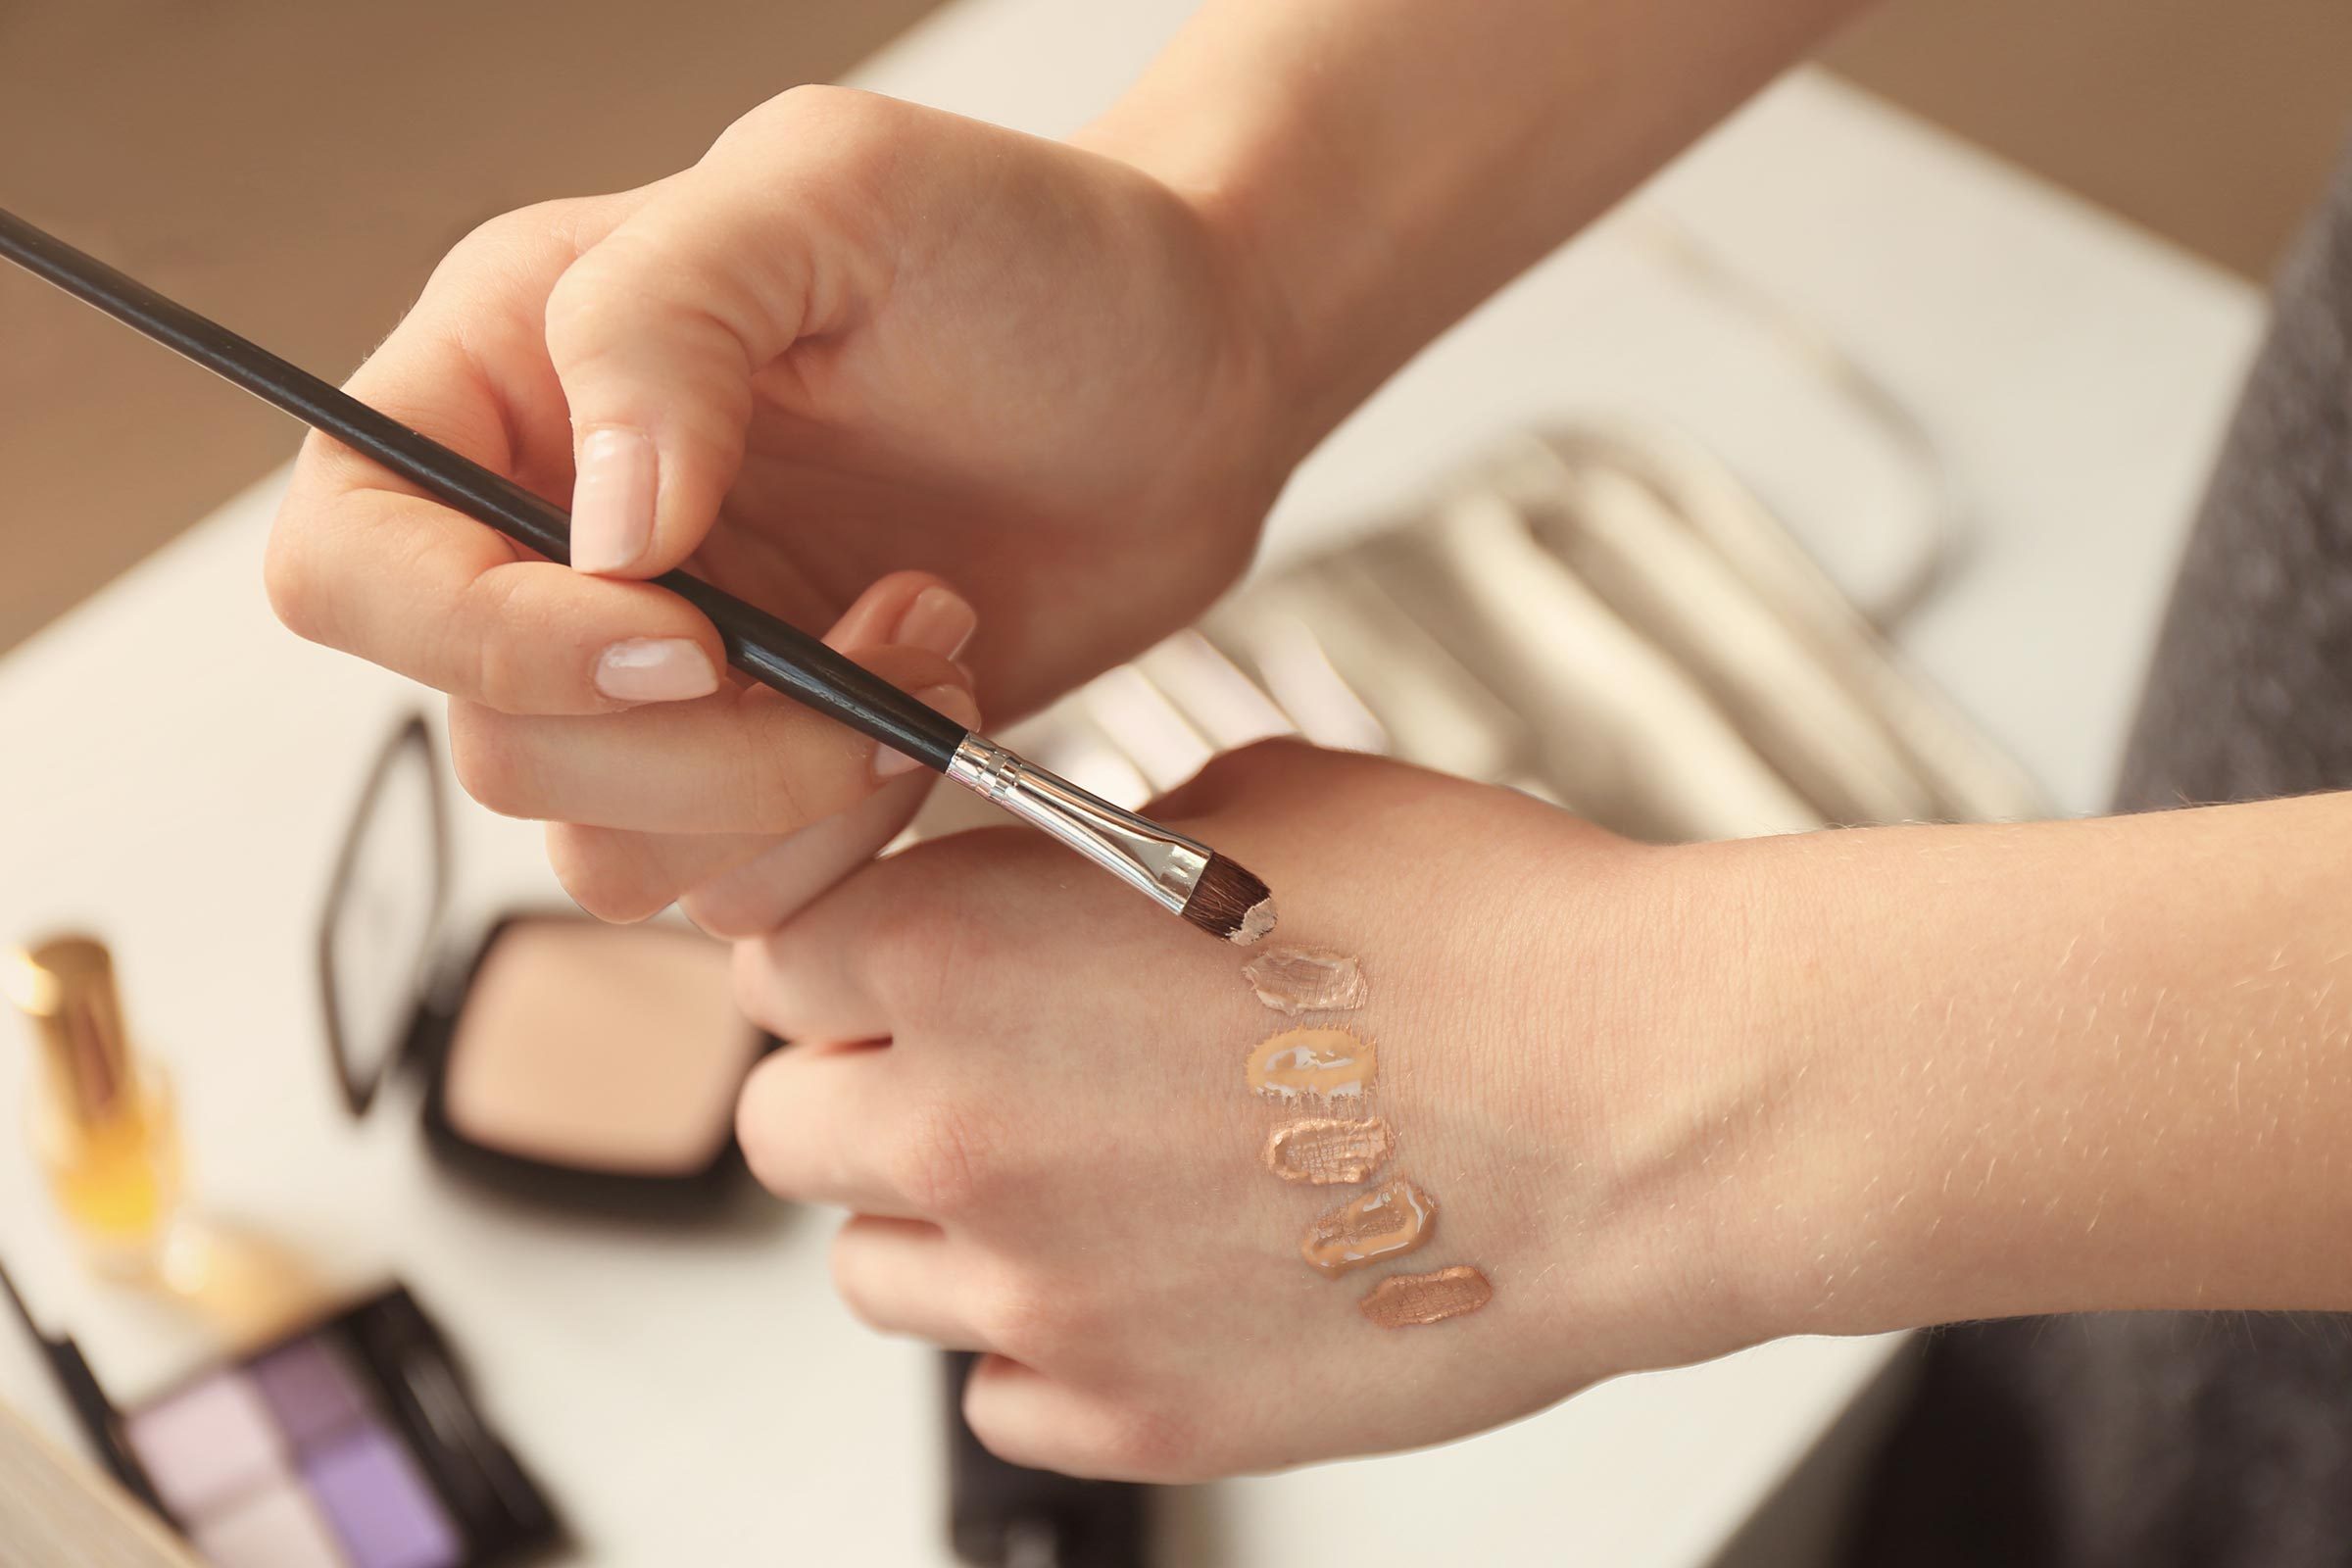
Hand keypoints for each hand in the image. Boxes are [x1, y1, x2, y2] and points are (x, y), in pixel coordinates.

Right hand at [265, 86, 1295, 929]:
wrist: (1192, 380)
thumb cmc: (1031, 255)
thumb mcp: (836, 196)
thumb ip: (668, 321)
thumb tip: (601, 539)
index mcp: (509, 387)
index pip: (352, 568)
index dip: (483, 641)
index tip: (685, 636)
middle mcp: (558, 545)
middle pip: (495, 745)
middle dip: (700, 745)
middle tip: (869, 642)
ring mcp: (664, 675)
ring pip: (608, 850)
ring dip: (790, 787)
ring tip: (926, 642)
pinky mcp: (768, 766)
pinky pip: (735, 893)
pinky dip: (849, 831)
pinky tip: (943, 696)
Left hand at [728, 742, 1764, 1478]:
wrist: (1641, 1100)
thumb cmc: (1483, 933)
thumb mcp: (1256, 797)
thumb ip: (1089, 848)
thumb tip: (1048, 882)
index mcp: (959, 952)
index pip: (775, 966)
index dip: (845, 955)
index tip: (901, 966)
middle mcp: (963, 1131)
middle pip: (788, 1133)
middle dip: (867, 1092)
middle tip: (983, 1071)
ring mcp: (1045, 1296)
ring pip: (876, 1277)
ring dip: (947, 1222)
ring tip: (1083, 1177)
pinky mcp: (1143, 1419)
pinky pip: (1003, 1394)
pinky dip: (1050, 1340)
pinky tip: (1154, 1274)